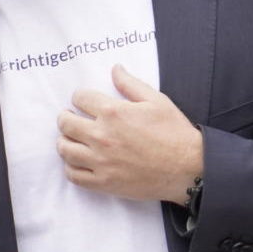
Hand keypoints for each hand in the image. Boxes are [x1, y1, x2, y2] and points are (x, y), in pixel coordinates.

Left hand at [57, 64, 202, 202]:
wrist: (187, 168)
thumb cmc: (175, 133)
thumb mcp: (156, 101)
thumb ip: (131, 84)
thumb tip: (115, 69)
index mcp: (113, 112)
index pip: (80, 98)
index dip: (80, 97)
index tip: (83, 101)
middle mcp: (102, 136)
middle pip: (66, 123)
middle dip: (66, 117)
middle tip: (70, 118)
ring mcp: (101, 161)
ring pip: (65, 149)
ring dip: (65, 141)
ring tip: (71, 139)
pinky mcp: (104, 182)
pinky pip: (74, 175)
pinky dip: (71, 167)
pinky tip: (78, 162)